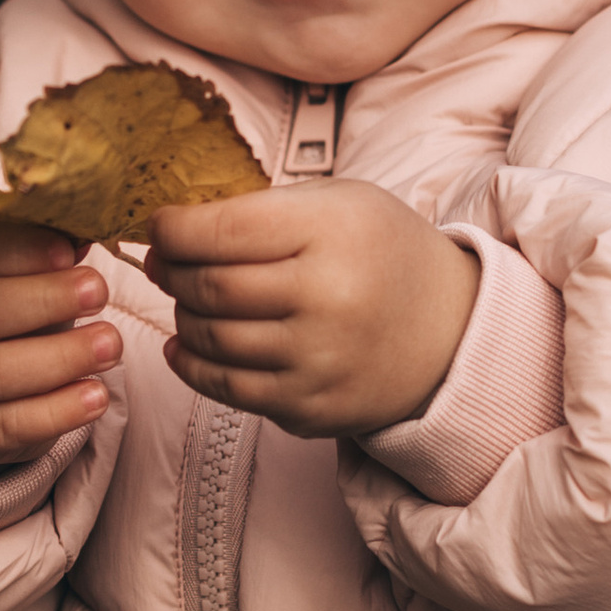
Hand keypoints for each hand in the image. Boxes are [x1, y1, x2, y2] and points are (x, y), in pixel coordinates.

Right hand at [0, 215, 121, 469]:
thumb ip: (41, 240)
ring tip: (111, 345)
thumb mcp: (13, 261)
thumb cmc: (3, 297)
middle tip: (98, 293)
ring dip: (54, 360)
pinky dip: (50, 415)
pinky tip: (95, 396)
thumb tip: (88, 222)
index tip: (69, 251)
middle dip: (39, 302)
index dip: (12, 250)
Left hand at [148, 184, 480, 440]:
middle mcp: (327, 299)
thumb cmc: (383, 253)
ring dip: (183, 316)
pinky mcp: (311, 407)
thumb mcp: (340, 202)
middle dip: (172, 272)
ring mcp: (318, 361)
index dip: (173, 230)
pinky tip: (188, 344)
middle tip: (166, 263)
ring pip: (210, 339)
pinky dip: (193, 364)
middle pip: (209, 287)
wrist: (450, 330)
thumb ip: (261, 210)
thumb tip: (169, 233)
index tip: (160, 226)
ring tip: (190, 300)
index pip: (221, 231)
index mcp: (333, 232)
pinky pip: (227, 389)